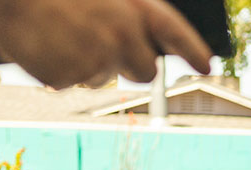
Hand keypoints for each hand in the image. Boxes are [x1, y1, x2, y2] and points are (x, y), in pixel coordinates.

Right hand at [0, 0, 213, 88]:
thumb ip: (126, 16)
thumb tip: (148, 48)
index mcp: (130, 7)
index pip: (174, 31)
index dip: (193, 48)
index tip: (208, 65)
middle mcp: (119, 36)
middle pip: (147, 72)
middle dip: (132, 66)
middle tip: (105, 49)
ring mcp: (93, 60)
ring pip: (103, 78)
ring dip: (86, 64)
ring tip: (59, 34)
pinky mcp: (66, 78)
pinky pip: (69, 82)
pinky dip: (57, 69)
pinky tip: (42, 44)